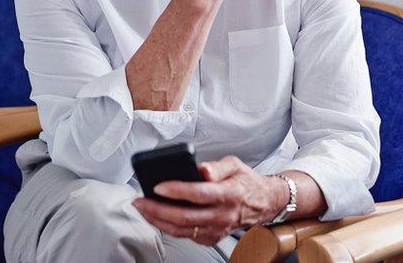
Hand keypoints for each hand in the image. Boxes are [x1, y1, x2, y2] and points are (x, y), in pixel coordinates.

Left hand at [131, 155, 286, 245]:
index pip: (199, 193)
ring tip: (142, 208)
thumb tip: (201, 169)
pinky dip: (167, 227)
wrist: (263, 203)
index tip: (158, 186)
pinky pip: (185, 235)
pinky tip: (156, 216)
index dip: (177, 191)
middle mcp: (222, 215)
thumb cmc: (245, 182)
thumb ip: (217, 166)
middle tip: (140, 200)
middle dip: (157, 209)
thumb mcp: (234, 164)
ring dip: (157, 220)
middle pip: (185, 217)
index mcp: (229, 194)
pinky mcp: (211, 237)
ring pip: (181, 229)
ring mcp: (217, 229)